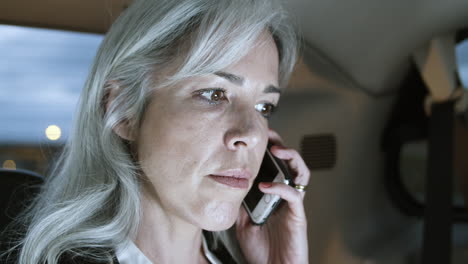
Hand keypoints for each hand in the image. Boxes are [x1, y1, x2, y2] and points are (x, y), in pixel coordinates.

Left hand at [236, 129, 309, 263]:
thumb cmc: (261, 251)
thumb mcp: (243, 223)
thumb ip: (241, 204)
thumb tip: (230, 187)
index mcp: (274, 196)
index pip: (276, 166)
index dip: (270, 150)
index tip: (258, 137)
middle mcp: (286, 196)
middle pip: (292, 164)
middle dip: (283, 145)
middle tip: (270, 134)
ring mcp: (293, 204)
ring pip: (301, 173)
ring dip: (292, 158)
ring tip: (278, 150)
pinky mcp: (298, 215)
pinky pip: (294, 194)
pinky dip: (280, 187)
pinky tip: (265, 186)